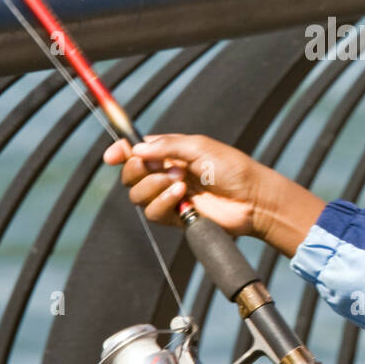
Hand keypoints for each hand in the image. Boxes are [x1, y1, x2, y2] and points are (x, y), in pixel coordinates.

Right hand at [102, 131, 328, 256]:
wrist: (252, 199)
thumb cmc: (232, 168)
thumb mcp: (199, 147)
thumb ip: (166, 146)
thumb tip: (136, 149)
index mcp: (170, 152)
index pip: (136, 151)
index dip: (120, 152)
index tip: (112, 155)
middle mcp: (165, 173)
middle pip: (131, 174)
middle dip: (139, 170)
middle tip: (165, 168)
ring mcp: (169, 196)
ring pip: (137, 195)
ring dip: (155, 187)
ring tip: (181, 183)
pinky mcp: (174, 217)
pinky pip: (152, 212)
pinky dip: (163, 203)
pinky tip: (182, 198)